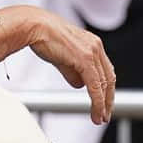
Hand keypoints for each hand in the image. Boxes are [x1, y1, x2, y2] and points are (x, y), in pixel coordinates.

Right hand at [22, 9, 115, 123]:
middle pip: (109, 78)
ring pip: (103, 84)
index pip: (106, 70)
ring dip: (102, 104)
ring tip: (99, 117)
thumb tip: (79, 85)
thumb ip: (72, 71)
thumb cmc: (43, 35)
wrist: (34, 25)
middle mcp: (96, 46)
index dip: (106, 89)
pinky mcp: (85, 59)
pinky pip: (94, 85)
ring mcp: (92, 52)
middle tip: (104, 114)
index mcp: (92, 43)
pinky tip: (96, 111)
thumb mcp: (62, 56)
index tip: (104, 102)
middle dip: (108, 99)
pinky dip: (97, 101)